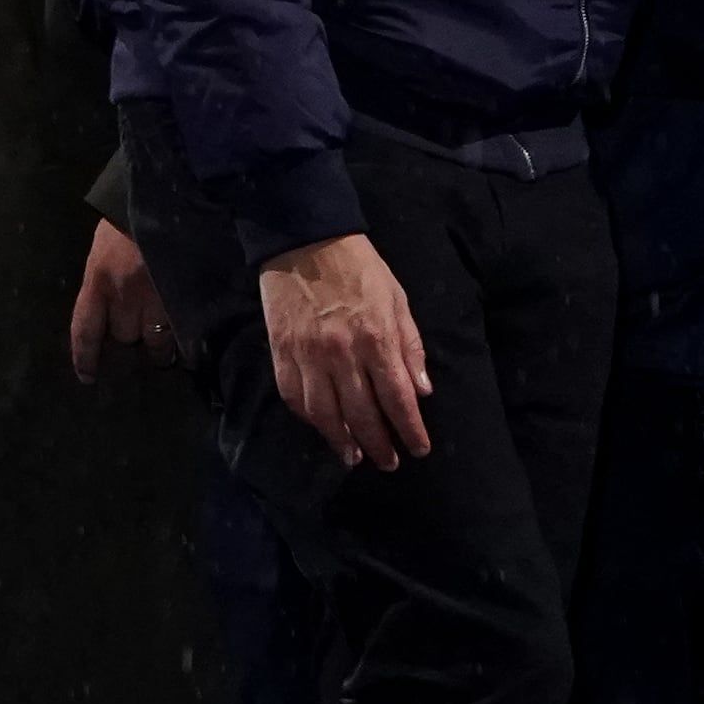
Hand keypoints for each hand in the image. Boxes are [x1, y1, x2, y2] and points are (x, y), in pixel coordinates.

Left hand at [66, 217, 177, 381]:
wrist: (166, 191)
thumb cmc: (128, 215)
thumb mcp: (104, 248)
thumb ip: (104, 280)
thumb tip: (108, 310)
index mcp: (98, 278)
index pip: (85, 329)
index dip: (85, 357)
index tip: (88, 377)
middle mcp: (126, 294)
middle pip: (125, 337)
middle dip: (131, 337)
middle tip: (140, 332)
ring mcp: (160, 296)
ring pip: (157, 341)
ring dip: (159, 345)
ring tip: (166, 346)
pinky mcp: (188, 295)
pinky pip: (184, 330)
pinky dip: (186, 339)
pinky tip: (192, 341)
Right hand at [256, 230, 427, 468]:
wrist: (305, 241)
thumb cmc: (360, 269)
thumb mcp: (397, 300)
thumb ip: (409, 346)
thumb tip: (421, 391)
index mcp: (376, 338)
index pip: (398, 398)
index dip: (409, 429)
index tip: (418, 449)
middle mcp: (342, 353)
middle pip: (362, 413)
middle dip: (379, 443)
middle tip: (388, 463)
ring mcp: (307, 355)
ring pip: (324, 413)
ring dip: (340, 439)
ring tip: (353, 456)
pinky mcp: (281, 352)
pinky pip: (293, 395)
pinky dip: (308, 417)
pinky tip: (321, 426)